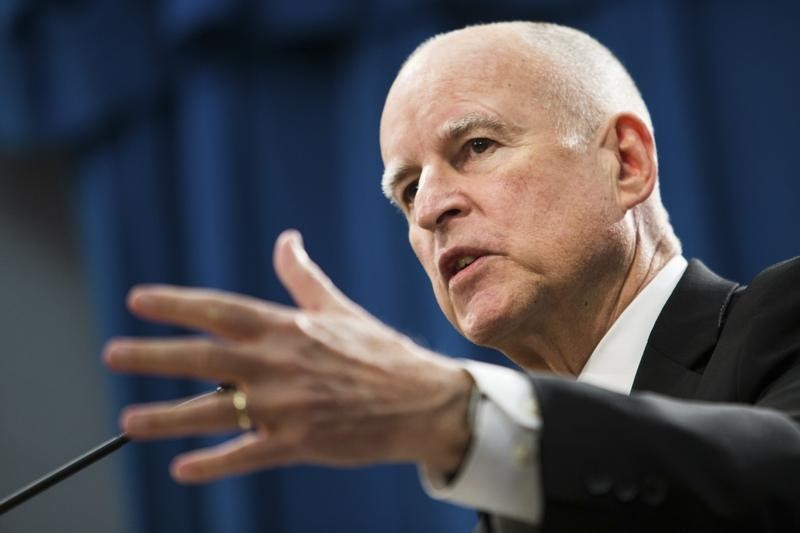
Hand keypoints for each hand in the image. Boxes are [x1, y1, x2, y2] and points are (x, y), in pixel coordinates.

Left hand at [103, 230, 473, 482]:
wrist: (422, 400)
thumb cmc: (380, 352)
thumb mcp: (339, 309)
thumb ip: (303, 277)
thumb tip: (287, 239)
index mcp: (288, 327)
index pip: (222, 310)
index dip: (178, 304)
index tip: (139, 301)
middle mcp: (280, 363)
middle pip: (205, 358)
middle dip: (155, 355)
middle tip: (113, 354)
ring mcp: (288, 405)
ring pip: (216, 412)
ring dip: (168, 417)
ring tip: (128, 420)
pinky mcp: (299, 442)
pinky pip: (248, 454)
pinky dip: (214, 463)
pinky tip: (182, 468)